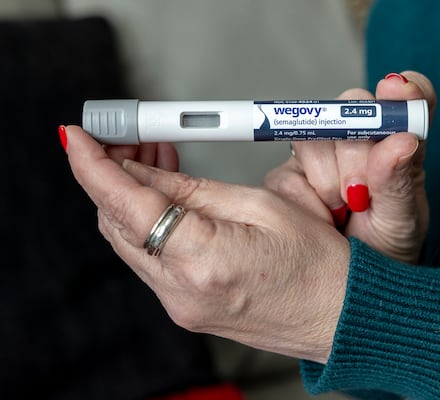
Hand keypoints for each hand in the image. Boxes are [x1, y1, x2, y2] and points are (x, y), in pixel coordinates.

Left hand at [63, 126, 349, 363]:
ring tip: (155, 159)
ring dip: (132, 198)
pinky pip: (150, 259)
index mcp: (203, 261)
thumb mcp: (261, 206)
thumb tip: (145, 172)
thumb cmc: (318, 264)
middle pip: (118, 224)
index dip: (94, 167)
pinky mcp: (185, 308)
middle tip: (129, 138)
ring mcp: (180, 305)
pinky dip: (149, 224)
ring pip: (130, 241)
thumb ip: (194, 190)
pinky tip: (167, 198)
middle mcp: (181, 291)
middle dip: (113, 175)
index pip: (127, 206)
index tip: (75, 138)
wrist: (338, 315)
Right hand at [265, 71, 435, 263]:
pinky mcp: (288, 176)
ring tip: (343, 211)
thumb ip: (401, 181)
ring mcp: (321, 156)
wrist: (346, 287)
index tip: (397, 90)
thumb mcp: (402, 222)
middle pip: (350, 108)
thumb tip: (402, 140)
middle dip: (356, 152)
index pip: (407, 98)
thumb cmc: (385, 250)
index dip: (403, 89)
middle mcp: (359, 141)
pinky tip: (321, 218)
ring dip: (328, 180)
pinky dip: (306, 200)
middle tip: (362, 193)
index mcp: (398, 143)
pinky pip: (288, 173)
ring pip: (314, 137)